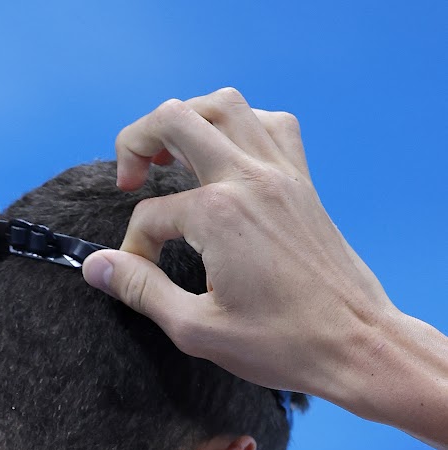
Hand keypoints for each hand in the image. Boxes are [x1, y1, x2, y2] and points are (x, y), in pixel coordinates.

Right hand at [81, 88, 395, 398]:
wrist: (353, 342)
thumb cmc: (280, 344)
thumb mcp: (196, 329)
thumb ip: (142, 290)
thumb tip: (95, 267)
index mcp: (219, 216)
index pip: (151, 215)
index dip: (132, 250)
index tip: (138, 277)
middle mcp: (249, 179)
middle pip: (177, 118)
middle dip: (137, 141)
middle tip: (129, 179)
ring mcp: (281, 173)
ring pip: (225, 105)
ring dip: (188, 119)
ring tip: (170, 156)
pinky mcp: (302, 181)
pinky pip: (271, 123)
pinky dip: (241, 126)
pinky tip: (225, 158)